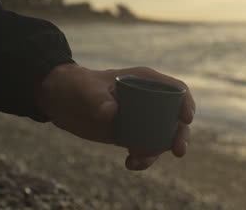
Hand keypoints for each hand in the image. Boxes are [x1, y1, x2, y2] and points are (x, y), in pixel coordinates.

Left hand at [38, 64, 195, 170]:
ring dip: (158, 151)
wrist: (59, 101)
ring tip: (139, 159)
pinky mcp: (128, 133)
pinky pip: (143, 147)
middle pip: (174, 118)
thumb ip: (97, 98)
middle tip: (177, 151)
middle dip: (180, 135)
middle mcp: (146, 99)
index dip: (186, 103)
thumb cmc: (74, 85)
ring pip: (161, 136)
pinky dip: (142, 158)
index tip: (185, 119)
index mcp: (144, 81)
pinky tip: (130, 164)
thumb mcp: (84, 88)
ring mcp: (138, 118)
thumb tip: (112, 114)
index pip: (175, 89)